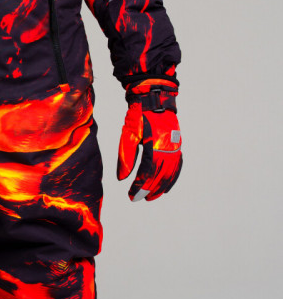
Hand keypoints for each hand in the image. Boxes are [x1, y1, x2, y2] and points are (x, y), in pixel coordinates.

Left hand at [117, 86, 181, 201]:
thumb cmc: (139, 115)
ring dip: (161, 187)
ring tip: (151, 197)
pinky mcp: (177, 145)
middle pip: (159, 176)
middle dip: (149, 189)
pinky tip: (166, 186)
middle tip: (138, 199)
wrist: (154, 99)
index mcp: (154, 145)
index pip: (147, 172)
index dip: (139, 186)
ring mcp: (175, 147)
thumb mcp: (128, 134)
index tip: (131, 195)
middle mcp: (168, 148)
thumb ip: (126, 157)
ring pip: (170, 173)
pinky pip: (176, 166)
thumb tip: (122, 178)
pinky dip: (171, 178)